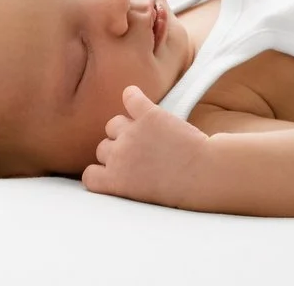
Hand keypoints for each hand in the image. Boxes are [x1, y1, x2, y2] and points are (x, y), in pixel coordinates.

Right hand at [82, 86, 210, 207]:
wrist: (204, 175)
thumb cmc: (180, 190)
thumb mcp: (142, 196)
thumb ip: (125, 181)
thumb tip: (116, 170)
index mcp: (114, 181)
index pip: (89, 175)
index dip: (101, 171)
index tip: (114, 171)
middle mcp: (118, 155)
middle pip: (102, 147)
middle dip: (117, 150)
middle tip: (138, 155)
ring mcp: (131, 133)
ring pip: (113, 124)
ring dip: (124, 127)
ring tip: (143, 133)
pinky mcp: (149, 115)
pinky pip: (131, 97)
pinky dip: (133, 96)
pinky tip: (135, 97)